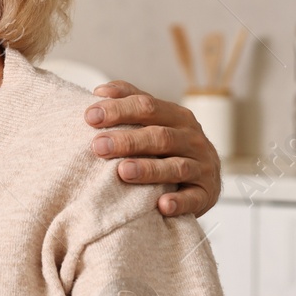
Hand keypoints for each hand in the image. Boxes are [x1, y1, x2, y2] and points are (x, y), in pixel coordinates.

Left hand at [85, 81, 220, 216]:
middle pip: (160, 136)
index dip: (119, 110)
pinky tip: (162, 205)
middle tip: (98, 146)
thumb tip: (100, 91)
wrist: (204, 180)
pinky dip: (179, 202)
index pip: (147, 107)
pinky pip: (194, 198)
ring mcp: (202, 167)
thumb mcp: (154, 121)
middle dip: (128, 141)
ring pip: (176, 167)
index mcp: (177, 117)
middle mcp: (192, 139)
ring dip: (149, 169)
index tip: (89, 116)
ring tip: (122, 172)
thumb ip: (130, 101)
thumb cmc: (167, 147)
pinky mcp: (206, 194)